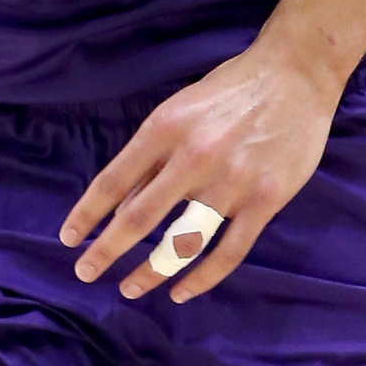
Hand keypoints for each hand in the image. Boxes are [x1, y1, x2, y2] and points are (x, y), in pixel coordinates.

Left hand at [60, 39, 337, 302]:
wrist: (296, 74)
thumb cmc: (229, 90)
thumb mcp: (178, 111)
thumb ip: (150, 159)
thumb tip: (119, 209)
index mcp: (165, 128)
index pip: (113, 181)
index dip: (86, 215)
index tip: (69, 239)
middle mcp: (194, 157)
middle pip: (139, 218)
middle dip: (106, 251)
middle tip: (85, 273)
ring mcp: (232, 182)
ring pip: (183, 243)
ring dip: (151, 272)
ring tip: (130, 288)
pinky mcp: (266, 200)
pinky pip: (229, 252)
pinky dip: (202, 278)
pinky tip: (181, 291)